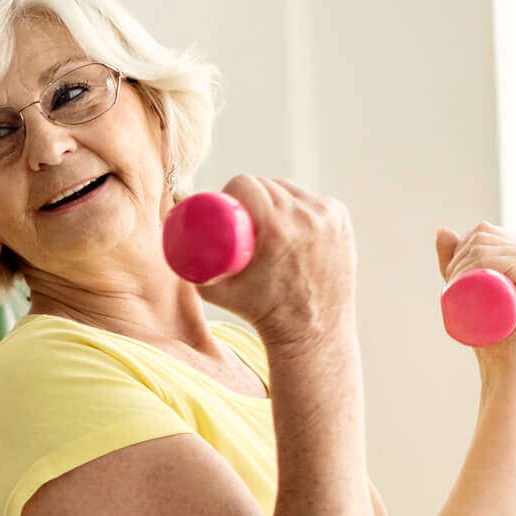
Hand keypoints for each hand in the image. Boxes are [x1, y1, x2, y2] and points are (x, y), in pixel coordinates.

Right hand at [196, 176, 358, 346]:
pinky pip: (311, 200)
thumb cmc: (260, 312)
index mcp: (278, 228)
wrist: (311, 330)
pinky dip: (298, 204)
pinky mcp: (341, 219)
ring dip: (275, 197)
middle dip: (251, 195)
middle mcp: (307, 217)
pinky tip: (291, 218)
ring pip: (291, 190)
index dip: (230, 190)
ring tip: (265, 219)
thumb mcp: (217, 290)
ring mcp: (328, 217)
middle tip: (241, 216)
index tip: (225, 206)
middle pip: (268, 185)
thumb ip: (191, 267)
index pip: (246, 185)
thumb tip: (174, 242)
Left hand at [436, 223, 515, 377]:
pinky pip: (499, 258)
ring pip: (485, 247)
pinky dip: (478, 263)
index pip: (485, 232)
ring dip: (461, 261)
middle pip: (484, 236)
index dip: (460, 248)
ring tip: (455, 285)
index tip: (450, 275)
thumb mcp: (468, 286)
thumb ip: (456, 260)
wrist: (509, 362)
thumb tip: (442, 230)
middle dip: (458, 255)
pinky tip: (468, 274)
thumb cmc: (491, 329)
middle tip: (450, 283)